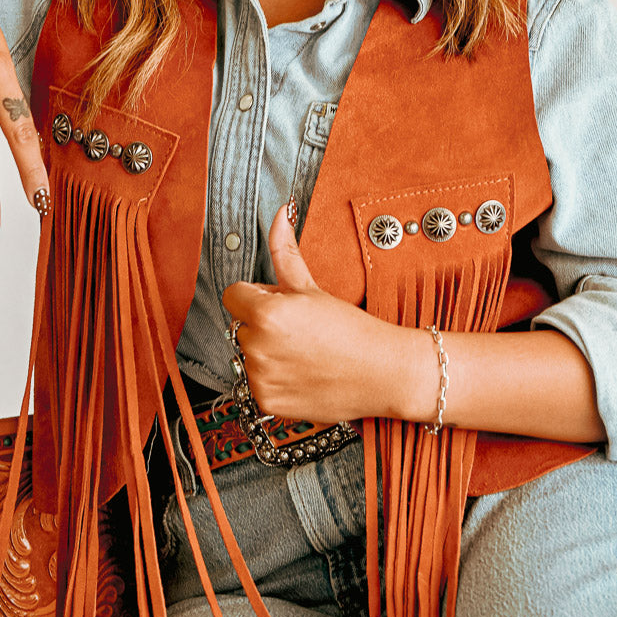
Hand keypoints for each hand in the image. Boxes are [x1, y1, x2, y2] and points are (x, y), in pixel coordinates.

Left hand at [222, 206, 411, 421]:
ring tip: (304, 351)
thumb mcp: (314, 288)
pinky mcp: (267, 400)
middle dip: (263, 323)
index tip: (279, 303)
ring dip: (268, 351)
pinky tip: (302, 372)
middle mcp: (258, 346)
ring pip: (249, 354)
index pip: (233, 295)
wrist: (383, 374)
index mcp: (267, 313)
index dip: (256, 296)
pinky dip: (275, 378)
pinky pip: (257, 382)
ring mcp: (261, 377)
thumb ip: (285, 252)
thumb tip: (278, 216)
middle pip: (242, 325)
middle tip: (300, 328)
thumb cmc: (353, 330)